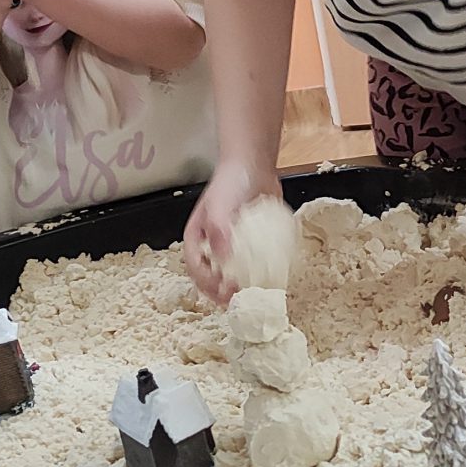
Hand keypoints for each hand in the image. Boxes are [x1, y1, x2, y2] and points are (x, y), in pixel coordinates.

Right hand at [183, 159, 281, 304]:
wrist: (254, 166)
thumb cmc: (230, 183)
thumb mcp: (219, 205)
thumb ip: (218, 230)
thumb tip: (223, 258)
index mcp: (195, 239)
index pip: (195, 268)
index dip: (207, 283)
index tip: (225, 290)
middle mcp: (210, 246)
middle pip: (211, 278)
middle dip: (223, 293)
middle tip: (240, 300)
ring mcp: (230, 247)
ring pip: (231, 276)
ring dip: (240, 290)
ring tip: (254, 297)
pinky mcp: (249, 246)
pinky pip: (251, 266)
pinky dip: (257, 276)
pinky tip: (269, 281)